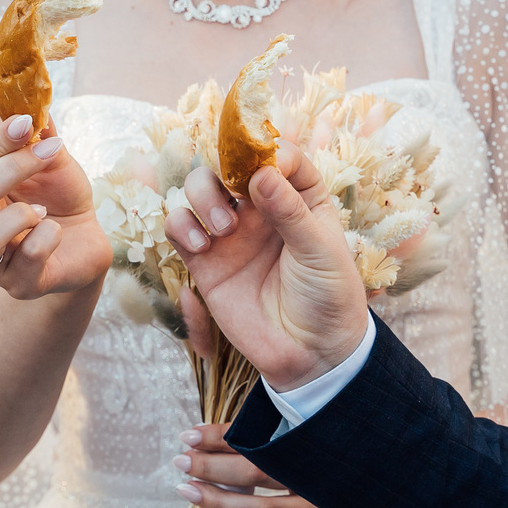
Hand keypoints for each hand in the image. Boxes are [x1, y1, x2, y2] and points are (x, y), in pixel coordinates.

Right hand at [0, 114, 109, 297]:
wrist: (86, 242)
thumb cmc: (59, 199)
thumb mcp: (53, 162)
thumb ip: (39, 136)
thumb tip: (34, 100)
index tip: (24, 122)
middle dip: (10, 170)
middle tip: (48, 152)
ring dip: (19, 215)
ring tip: (42, 209)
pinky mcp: (19, 285)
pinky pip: (26, 258)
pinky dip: (47, 237)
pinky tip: (56, 231)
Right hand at [166, 147, 368, 388]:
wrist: (311, 354)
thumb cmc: (328, 297)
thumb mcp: (321, 251)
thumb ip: (291, 212)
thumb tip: (261, 173)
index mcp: (299, 197)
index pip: (278, 155)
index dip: (267, 152)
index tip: (263, 170)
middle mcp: (261, 208)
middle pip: (229, 164)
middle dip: (224, 170)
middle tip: (234, 195)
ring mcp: (231, 232)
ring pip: (199, 188)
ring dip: (202, 197)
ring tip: (223, 230)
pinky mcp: (205, 260)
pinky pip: (179, 227)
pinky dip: (181, 225)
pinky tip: (201, 245)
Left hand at [173, 423, 362, 507]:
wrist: (406, 498)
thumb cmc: (358, 456)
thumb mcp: (331, 433)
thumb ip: (293, 427)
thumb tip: (236, 424)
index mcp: (324, 444)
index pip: (262, 440)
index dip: (223, 437)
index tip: (191, 434)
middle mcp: (324, 479)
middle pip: (258, 473)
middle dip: (214, 467)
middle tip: (181, 460)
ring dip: (220, 501)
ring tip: (188, 490)